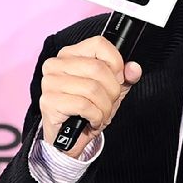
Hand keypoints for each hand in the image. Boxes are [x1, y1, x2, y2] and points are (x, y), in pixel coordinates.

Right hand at [39, 35, 141, 157]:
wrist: (69, 138)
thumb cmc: (87, 110)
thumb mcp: (111, 90)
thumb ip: (125, 77)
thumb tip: (134, 68)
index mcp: (70, 54)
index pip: (99, 44)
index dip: (116, 63)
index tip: (118, 79)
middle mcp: (56, 64)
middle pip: (98, 68)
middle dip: (112, 91)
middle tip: (109, 103)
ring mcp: (50, 82)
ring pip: (92, 89)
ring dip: (104, 107)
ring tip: (101, 114)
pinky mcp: (49, 101)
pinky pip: (84, 105)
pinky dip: (95, 117)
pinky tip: (92, 120)